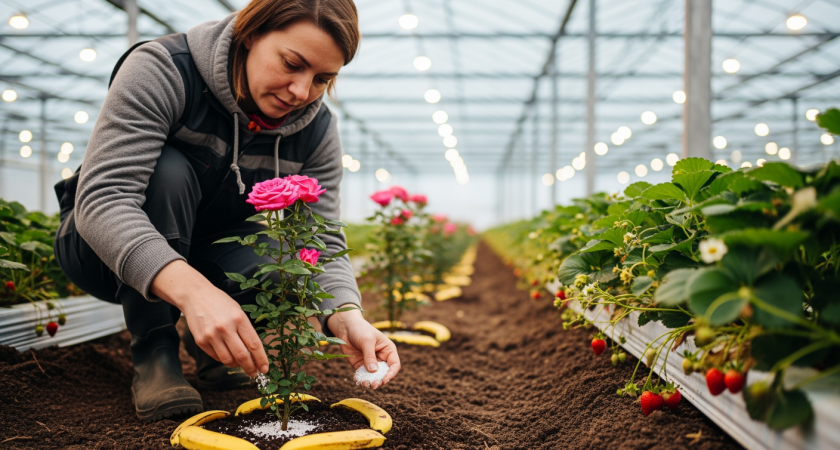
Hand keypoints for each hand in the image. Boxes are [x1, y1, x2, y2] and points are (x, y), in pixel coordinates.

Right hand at [151, 260, 268, 376]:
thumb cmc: (220, 303)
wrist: (195, 295)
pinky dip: (224, 359)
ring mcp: (211, 336)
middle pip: (242, 356)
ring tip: (240, 363)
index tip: (265, 368)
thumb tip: (254, 352)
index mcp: (239, 319)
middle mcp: (225, 328)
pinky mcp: (201, 341)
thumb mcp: (238, 311)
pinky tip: (227, 355)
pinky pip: (216, 357)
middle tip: (254, 373)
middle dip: (250, 368)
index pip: (254, 344)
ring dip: (237, 365)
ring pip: (228, 360)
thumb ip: (245, 330)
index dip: (261, 359)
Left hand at [327, 306, 400, 388]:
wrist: (345, 327)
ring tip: (365, 384)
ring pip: (373, 376)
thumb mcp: (366, 341)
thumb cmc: (360, 330)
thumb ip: (370, 356)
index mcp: (388, 350)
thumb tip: (373, 371)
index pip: (394, 365)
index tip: (385, 379)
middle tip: (373, 385)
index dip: (391, 373)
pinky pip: (363, 375)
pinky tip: (357, 380)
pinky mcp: (361, 365)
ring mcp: (371, 362)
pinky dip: (361, 379)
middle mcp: (381, 358)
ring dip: (370, 381)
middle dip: (380, 380)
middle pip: (384, 373)